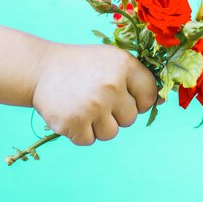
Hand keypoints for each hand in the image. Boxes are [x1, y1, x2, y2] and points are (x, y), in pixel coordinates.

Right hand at [32, 41, 160, 145]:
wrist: (39, 69)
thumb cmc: (82, 66)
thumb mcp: (112, 61)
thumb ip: (138, 79)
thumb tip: (163, 102)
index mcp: (124, 65)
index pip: (149, 96)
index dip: (137, 100)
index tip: (121, 95)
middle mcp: (111, 85)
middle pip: (131, 119)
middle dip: (114, 113)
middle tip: (94, 97)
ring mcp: (92, 106)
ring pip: (112, 133)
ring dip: (98, 125)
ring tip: (83, 106)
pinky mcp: (73, 123)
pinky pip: (89, 140)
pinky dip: (80, 132)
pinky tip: (71, 113)